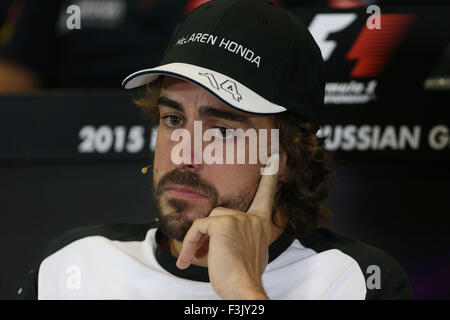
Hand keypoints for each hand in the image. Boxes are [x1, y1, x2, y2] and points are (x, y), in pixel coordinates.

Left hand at [176, 154, 278, 299]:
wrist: (243, 289)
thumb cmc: (243, 275)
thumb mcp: (249, 251)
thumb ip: (242, 235)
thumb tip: (224, 234)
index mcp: (261, 224)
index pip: (266, 195)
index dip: (269, 177)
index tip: (274, 157)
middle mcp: (253, 218)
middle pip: (220, 213)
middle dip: (208, 233)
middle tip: (204, 254)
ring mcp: (239, 219)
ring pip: (208, 221)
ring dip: (198, 241)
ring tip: (197, 260)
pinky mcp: (222, 224)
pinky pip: (198, 228)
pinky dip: (190, 243)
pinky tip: (189, 260)